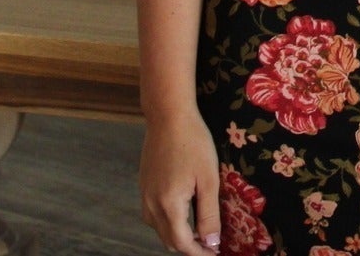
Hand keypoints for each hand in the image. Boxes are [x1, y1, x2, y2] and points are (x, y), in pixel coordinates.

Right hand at [139, 109, 221, 253]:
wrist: (168, 117)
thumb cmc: (193, 143)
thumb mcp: (208, 178)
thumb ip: (209, 214)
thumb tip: (212, 243)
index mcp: (168, 205)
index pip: (182, 243)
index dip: (199, 252)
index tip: (215, 253)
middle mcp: (151, 206)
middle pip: (170, 240)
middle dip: (190, 246)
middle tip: (212, 244)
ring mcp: (144, 196)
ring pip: (161, 229)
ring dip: (179, 235)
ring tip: (202, 230)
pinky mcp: (144, 187)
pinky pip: (155, 215)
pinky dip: (170, 221)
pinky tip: (186, 211)